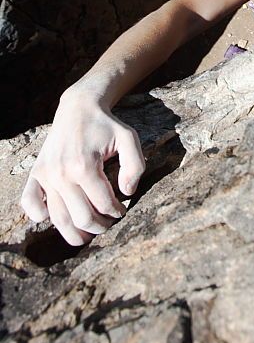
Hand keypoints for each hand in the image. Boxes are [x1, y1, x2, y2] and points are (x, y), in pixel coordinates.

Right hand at [21, 89, 144, 245]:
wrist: (78, 108)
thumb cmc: (106, 125)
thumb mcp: (129, 138)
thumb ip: (135, 165)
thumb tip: (128, 192)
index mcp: (84, 166)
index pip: (103, 204)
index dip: (116, 212)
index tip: (121, 211)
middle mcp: (61, 173)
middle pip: (81, 217)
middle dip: (99, 226)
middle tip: (108, 224)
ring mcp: (46, 175)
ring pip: (58, 218)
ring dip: (74, 233)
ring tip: (87, 235)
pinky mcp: (36, 173)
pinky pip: (30, 203)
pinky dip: (39, 216)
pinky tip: (54, 217)